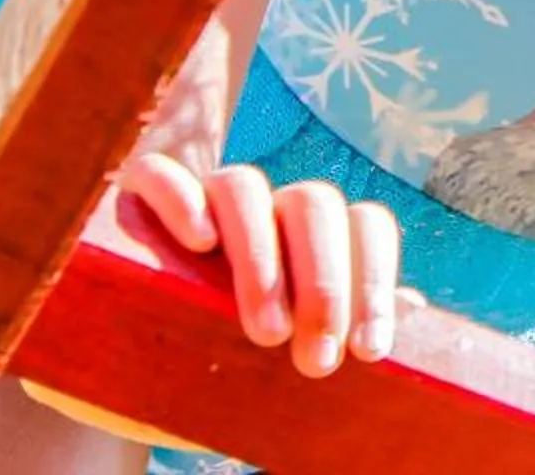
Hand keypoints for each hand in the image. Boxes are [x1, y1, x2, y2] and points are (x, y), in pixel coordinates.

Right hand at [114, 152, 415, 377]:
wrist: (118, 353)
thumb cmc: (213, 348)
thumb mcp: (278, 341)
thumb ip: (336, 319)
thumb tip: (415, 309)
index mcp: (310, 234)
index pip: (364, 224)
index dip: (373, 280)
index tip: (368, 351)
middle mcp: (265, 208)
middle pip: (314, 204)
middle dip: (325, 282)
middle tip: (316, 359)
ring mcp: (200, 197)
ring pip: (245, 187)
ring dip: (261, 257)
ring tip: (265, 332)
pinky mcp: (134, 198)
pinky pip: (160, 174)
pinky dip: (182, 196)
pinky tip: (197, 240)